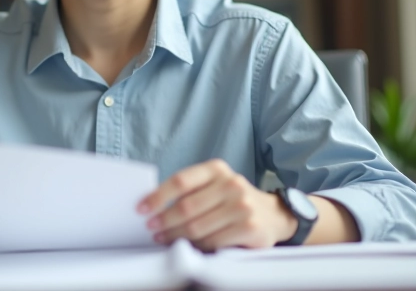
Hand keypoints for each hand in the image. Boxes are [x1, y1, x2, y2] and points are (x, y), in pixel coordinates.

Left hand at [137, 159, 296, 250]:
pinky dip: (197, 246)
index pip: (181, 181)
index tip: (141, 208)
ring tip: (164, 238)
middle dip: (164, 220)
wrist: (274, 214)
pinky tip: (189, 246)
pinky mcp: (249, 227)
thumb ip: (191, 190)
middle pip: (187, 207)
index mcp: (217, 169)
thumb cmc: (233, 200)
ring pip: (198, 227)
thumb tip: (154, 206)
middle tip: (152, 228)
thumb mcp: (215, 185)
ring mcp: (242, 206)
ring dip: (176, 236)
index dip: (158, 196)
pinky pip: (213, 241)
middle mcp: (231, 184)